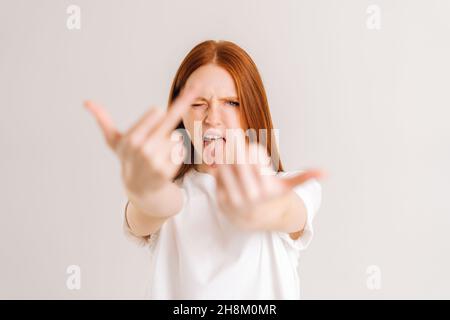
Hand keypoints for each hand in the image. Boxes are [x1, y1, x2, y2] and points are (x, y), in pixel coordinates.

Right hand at [84, 88, 196, 211]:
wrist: (140, 189)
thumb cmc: (128, 158)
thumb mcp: (114, 141)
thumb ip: (103, 120)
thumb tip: (86, 102)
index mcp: (131, 139)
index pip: (156, 113)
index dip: (157, 113)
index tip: (158, 110)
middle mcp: (143, 150)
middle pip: (170, 119)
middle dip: (184, 102)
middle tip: (191, 92)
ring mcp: (156, 161)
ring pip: (177, 136)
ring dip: (172, 140)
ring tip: (160, 151)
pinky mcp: (168, 171)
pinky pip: (181, 150)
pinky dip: (178, 152)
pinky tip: (167, 160)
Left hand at [214, 143, 323, 230]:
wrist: (253, 219)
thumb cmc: (270, 195)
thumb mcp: (287, 187)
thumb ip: (304, 177)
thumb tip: (326, 173)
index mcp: (267, 188)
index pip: (257, 161)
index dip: (254, 151)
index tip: (253, 148)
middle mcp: (250, 193)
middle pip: (239, 159)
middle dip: (236, 141)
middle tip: (232, 127)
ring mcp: (234, 196)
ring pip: (225, 164)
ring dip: (225, 150)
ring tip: (226, 143)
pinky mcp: (221, 197)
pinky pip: (217, 173)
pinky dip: (218, 162)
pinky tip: (221, 156)